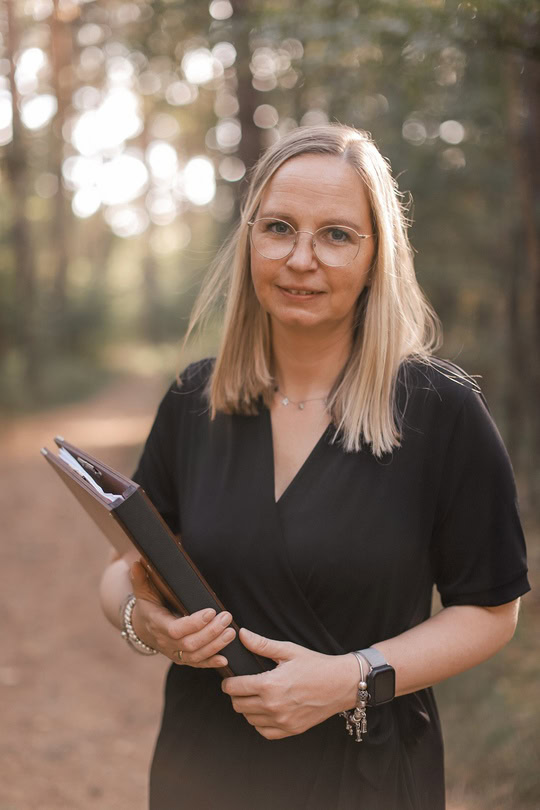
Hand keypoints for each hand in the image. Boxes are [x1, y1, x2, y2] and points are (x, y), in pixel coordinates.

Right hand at [129, 560, 235, 667]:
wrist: (143, 629)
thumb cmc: (148, 607)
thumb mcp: (143, 592)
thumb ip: (141, 579)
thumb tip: (137, 563)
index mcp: (157, 624)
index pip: (175, 629)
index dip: (193, 623)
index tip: (210, 611)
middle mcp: (165, 642)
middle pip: (189, 644)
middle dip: (210, 632)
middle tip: (226, 617)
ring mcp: (174, 653)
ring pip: (195, 656)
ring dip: (215, 645)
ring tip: (231, 632)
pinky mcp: (182, 659)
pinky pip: (197, 664)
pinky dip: (211, 662)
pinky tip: (225, 659)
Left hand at [222, 629, 357, 738]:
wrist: (341, 684)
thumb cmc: (316, 665)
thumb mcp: (288, 650)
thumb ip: (262, 645)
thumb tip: (242, 634)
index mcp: (270, 685)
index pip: (235, 688)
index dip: (228, 682)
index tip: (230, 678)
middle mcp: (273, 706)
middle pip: (238, 705)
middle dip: (236, 694)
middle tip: (243, 685)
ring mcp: (282, 721)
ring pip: (249, 719)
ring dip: (247, 708)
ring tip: (255, 695)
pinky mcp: (290, 730)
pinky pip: (264, 731)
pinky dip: (260, 722)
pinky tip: (265, 710)